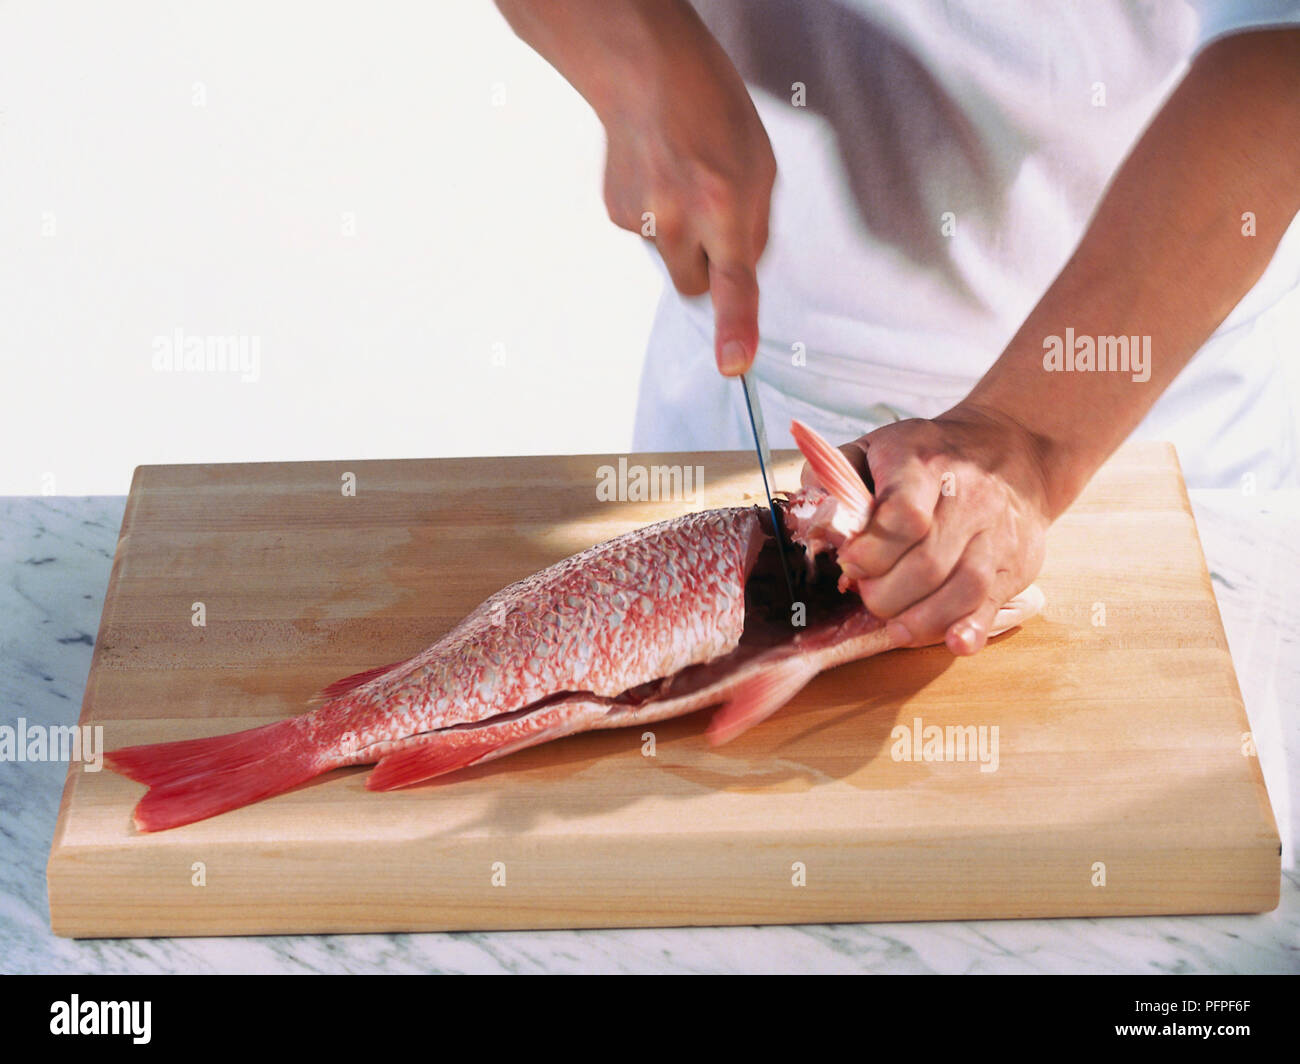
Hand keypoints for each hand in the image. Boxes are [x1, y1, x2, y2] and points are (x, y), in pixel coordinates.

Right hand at [495, 0, 773, 375]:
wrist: (645, 71)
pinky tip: (660, 176)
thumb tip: (743, 272)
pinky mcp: (617, 216)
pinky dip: (659, 218)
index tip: (734, 364)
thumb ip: (756, 228)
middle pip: (697, 287)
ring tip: (683, 182)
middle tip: (713, 216)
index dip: (735, 328)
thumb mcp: (761, 165)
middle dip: (709, 267)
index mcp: (724, 203)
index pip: (734, 282)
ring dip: (684, 239)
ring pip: (671, 263)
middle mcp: (678, 219)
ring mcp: (642, 221)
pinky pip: (649, 240)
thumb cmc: (711, 109)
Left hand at [800, 404, 1051, 654]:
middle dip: (885, 593)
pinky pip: (994, 601)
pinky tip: (954, 642)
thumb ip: (833, 476)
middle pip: (927, 562)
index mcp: (924, 465)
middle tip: (867, 594)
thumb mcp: (876, 446)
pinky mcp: (1016, 562)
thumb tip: (814, 520)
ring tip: (894, 625)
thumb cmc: (928, 456)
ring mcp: (996, 532)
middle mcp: (968, 498)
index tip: (850, 563)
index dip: (871, 550)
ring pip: (962, 588)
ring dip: (920, 619)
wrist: (1010, 449)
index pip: (903, 515)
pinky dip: (972, 628)